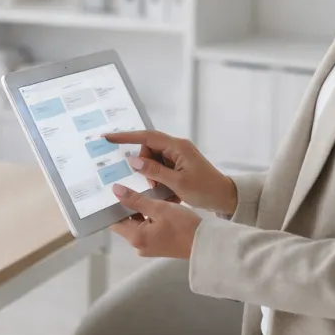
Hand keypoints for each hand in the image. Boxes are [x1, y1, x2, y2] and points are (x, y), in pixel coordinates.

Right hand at [104, 130, 238, 215]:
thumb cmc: (205, 190)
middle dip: (145, 166)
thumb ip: (154, 171)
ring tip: (163, 190)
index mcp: (177, 147)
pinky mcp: (179, 165)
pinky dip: (160, 180)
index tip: (108, 138)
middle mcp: (177, 147)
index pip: (147, 137)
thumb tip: (133, 160)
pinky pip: (162, 168)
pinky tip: (168, 192)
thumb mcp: (177, 183)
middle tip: (151, 184)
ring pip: (154, 160)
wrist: (225, 198)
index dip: (126, 137)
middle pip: (149, 149)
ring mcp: (178, 156)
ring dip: (153, 175)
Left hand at [109, 183, 201, 259]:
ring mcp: (147, 246)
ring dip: (138, 210)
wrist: (204, 244)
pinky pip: (146, 228)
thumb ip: (136, 200)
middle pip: (125, 222)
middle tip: (127, 184)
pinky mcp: (156, 245)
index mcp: (135, 237)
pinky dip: (147, 217)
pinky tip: (152, 202)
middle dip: (126, 205)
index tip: (112, 189)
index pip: (114, 221)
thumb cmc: (183, 225)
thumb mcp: (159, 208)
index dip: (112, 205)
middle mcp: (137, 245)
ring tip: (140, 190)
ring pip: (136, 224)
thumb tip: (115, 190)